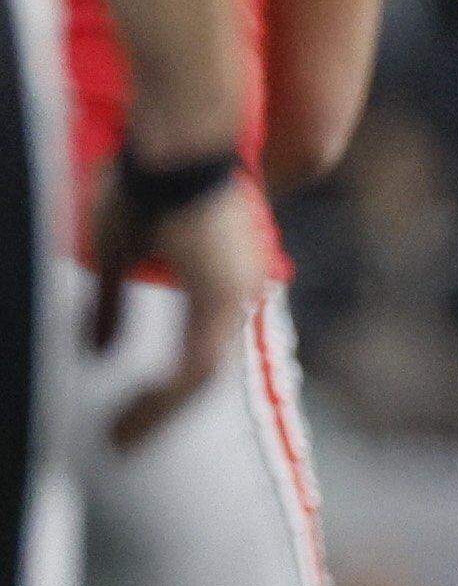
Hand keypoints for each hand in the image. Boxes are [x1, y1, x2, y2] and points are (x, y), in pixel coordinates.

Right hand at [87, 158, 260, 449]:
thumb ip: (110, 304)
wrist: (173, 143)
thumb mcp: (116, 252)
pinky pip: (196, 365)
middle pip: (203, 375)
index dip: (164, 391)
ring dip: (160, 411)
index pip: (197, 356)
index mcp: (219, 286)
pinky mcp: (222, 296)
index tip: (128, 419)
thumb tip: (92, 349)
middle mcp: (237, 295)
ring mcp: (234, 296)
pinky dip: (165, 396)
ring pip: (200, 377)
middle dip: (162, 412)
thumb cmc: (146, 182)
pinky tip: (134, 415)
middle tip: (124, 441)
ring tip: (122, 439)